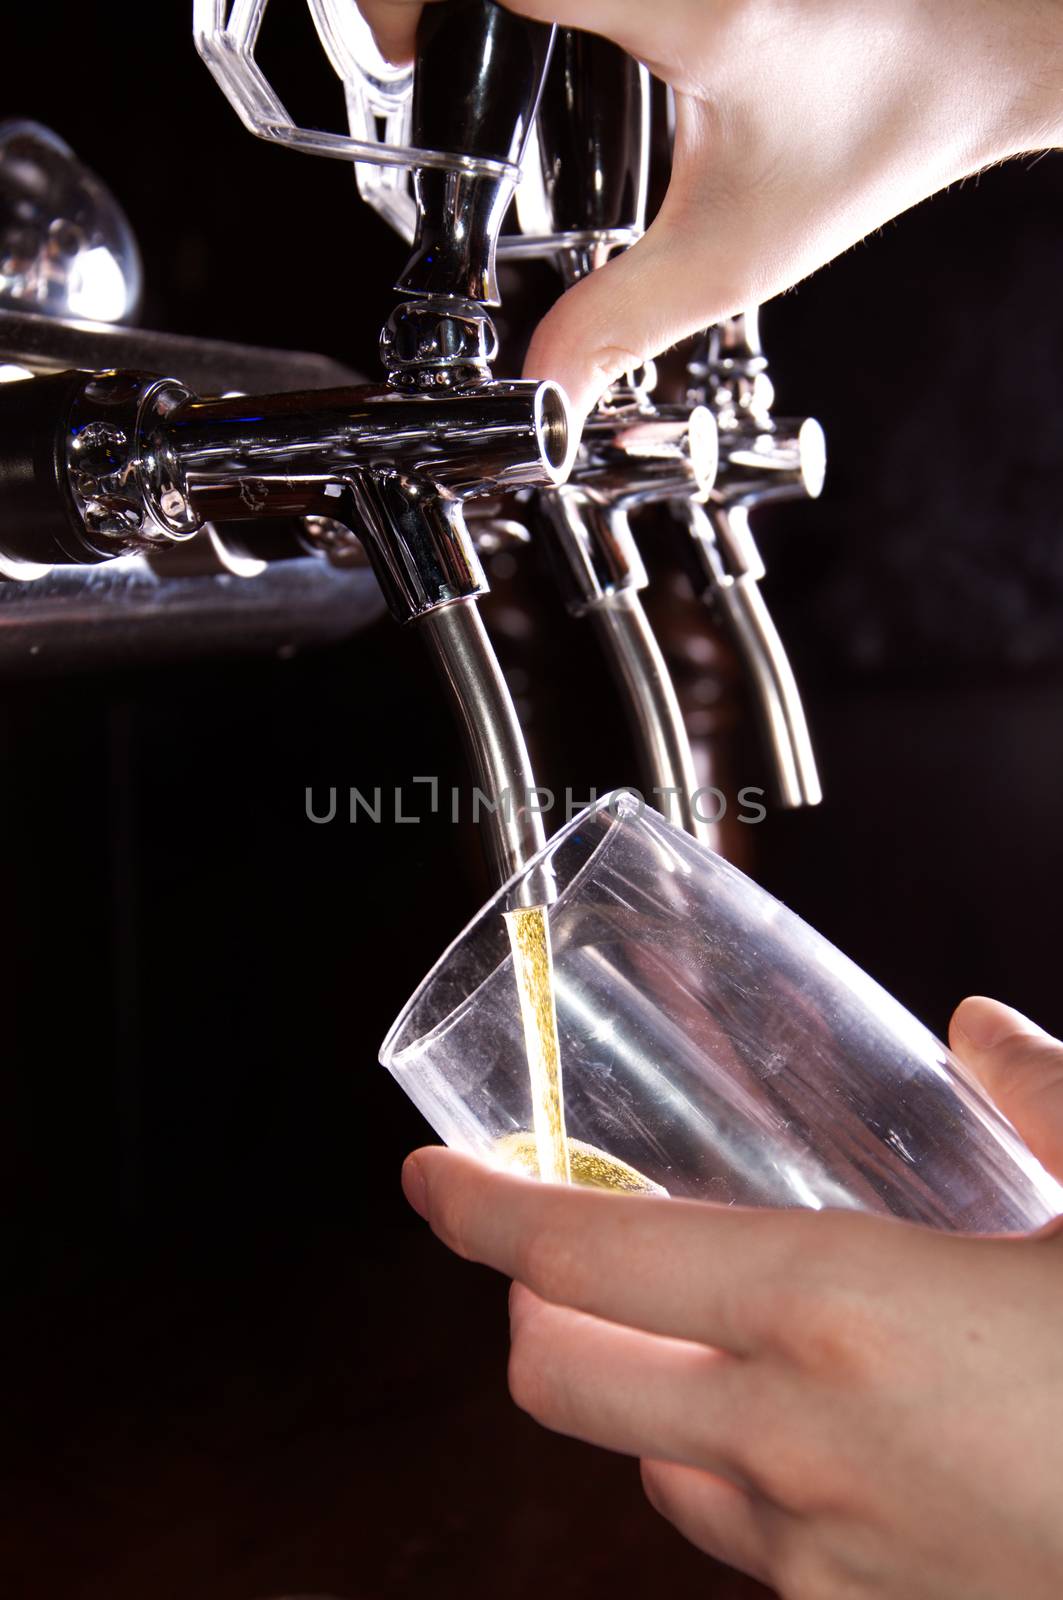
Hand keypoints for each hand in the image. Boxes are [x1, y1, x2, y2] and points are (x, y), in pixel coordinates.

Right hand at [359, 0, 1062, 414]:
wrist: (987, 33)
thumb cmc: (888, 118)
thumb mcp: (738, 250)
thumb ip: (621, 322)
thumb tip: (543, 386)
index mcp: (686, 4)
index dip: (407, 1)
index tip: (404, 57)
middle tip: (423, 45)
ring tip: (468, 29)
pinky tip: (544, 17)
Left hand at [400, 996, 1062, 1597]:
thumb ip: (1047, 1098)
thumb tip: (982, 1030)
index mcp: (836, 1310)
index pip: (581, 1255)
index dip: (480, 1210)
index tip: (429, 1180)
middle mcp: (796, 1442)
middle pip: (558, 1381)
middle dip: (529, 1309)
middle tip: (562, 1252)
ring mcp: (822, 1559)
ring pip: (645, 1472)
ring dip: (636, 1397)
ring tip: (691, 1338)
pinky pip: (746, 1550)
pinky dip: (734, 1482)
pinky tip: (810, 1439)